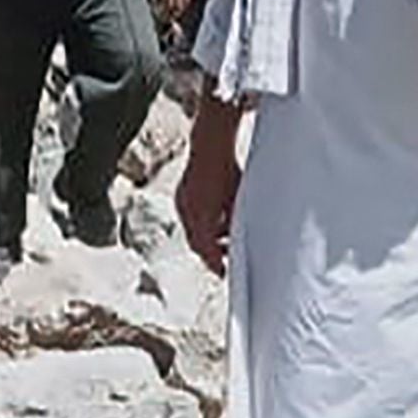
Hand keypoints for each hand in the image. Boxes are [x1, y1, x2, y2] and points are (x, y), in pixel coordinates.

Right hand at [178, 105, 242, 272]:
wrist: (210, 145)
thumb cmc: (227, 171)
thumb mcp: (236, 202)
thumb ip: (233, 225)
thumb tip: (236, 242)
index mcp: (200, 218)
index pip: (205, 250)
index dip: (214, 264)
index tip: (222, 272)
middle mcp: (186, 213)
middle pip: (196, 243)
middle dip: (210, 252)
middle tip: (223, 259)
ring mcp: (182, 204)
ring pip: (193, 230)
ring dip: (207, 237)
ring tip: (225, 235)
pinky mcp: (181, 196)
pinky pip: (190, 218)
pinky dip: (202, 223)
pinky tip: (216, 217)